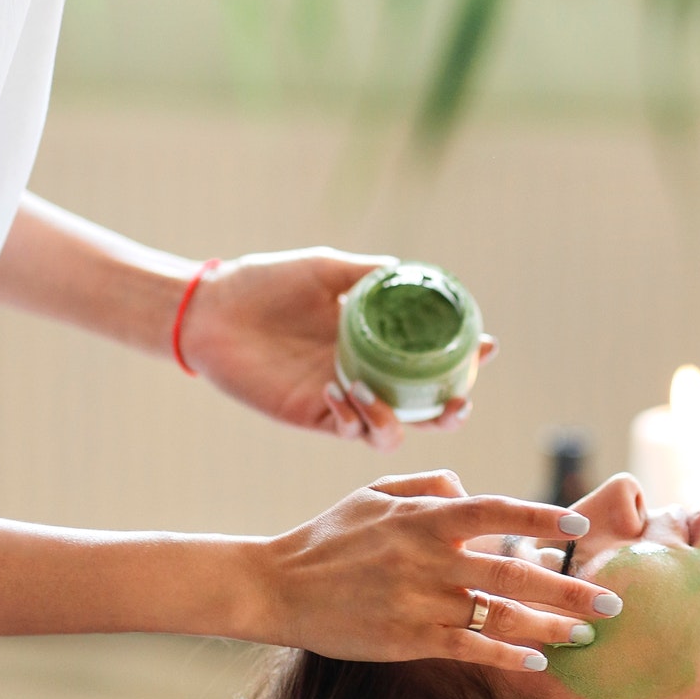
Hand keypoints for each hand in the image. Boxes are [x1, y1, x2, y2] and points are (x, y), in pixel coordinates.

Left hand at [177, 250, 496, 452]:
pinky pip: (348, 429)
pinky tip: (338, 391)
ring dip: (399, 421)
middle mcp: (370, 372)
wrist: (212, 310)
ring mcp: (345, 398)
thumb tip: (410, 273)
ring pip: (393, 430)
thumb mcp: (324, 268)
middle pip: (427, 405)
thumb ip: (366, 274)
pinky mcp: (314, 415)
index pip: (434, 355)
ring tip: (380, 396)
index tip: (487, 346)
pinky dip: (353, 418)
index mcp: (378, 338)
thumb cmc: (266, 282)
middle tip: (458, 401)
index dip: (467, 356)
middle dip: (452, 409)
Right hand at [250, 472, 620, 666]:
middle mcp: (429, 558)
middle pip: (514, 574)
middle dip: (568, 590)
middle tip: (610, 602)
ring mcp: (420, 602)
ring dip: (548, 628)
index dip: (541, 520)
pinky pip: (469, 648)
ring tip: (584, 635)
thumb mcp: (376, 494)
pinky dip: (506, 655)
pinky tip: (537, 661)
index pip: (497, 512)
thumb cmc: (329, 536)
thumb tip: (471, 491)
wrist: (276, 586)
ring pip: (499, 617)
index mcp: (425, 518)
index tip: (579, 527)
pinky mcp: (408, 639)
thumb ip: (429, 486)